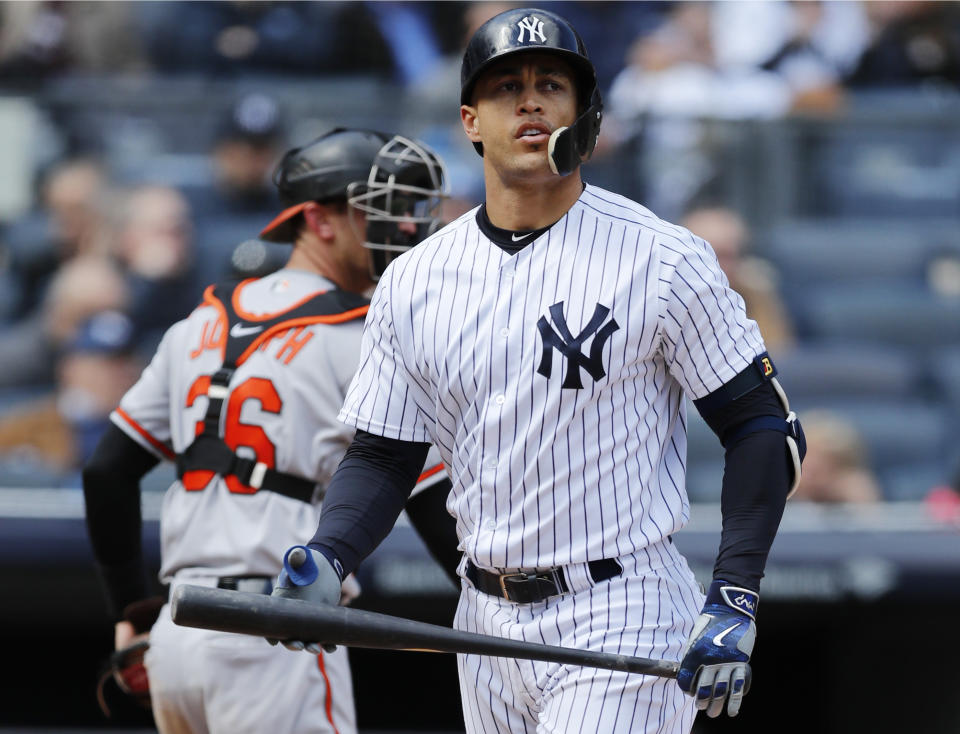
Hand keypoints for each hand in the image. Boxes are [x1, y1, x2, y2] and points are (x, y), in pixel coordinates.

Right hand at [268, 545, 342, 652]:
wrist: (325, 567)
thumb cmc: (308, 564)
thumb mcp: (301, 561)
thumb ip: (297, 559)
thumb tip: (298, 554)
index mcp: (282, 603)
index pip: (272, 622)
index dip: (271, 634)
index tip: (273, 641)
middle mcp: (293, 615)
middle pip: (288, 635)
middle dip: (292, 643)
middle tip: (300, 646)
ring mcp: (307, 620)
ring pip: (306, 639)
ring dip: (310, 646)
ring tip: (316, 649)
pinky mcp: (321, 621)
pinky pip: (323, 636)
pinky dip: (328, 643)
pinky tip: (332, 647)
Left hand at [677, 580, 756, 717]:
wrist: (729, 610)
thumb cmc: (709, 623)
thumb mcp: (695, 637)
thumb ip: (693, 656)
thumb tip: (689, 673)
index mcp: (695, 654)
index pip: (688, 680)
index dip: (687, 689)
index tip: (689, 693)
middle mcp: (710, 660)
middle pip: (705, 689)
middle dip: (703, 701)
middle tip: (703, 708)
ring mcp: (726, 663)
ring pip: (721, 690)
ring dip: (717, 705)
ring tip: (714, 714)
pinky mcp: (740, 662)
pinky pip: (737, 685)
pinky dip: (735, 700)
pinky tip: (732, 710)